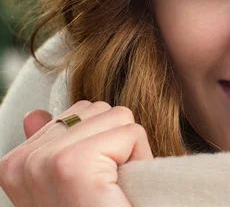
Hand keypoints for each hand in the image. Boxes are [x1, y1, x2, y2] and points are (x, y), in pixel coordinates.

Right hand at [0, 101, 152, 206]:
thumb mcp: (68, 185)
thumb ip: (53, 145)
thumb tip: (35, 114)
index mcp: (16, 163)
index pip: (77, 113)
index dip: (102, 145)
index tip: (91, 185)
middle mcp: (22, 161)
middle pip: (97, 110)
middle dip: (114, 143)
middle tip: (104, 189)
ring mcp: (44, 162)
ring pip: (117, 117)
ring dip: (128, 152)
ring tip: (111, 190)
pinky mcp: (74, 164)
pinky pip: (130, 133)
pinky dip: (140, 159)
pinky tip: (119, 192)